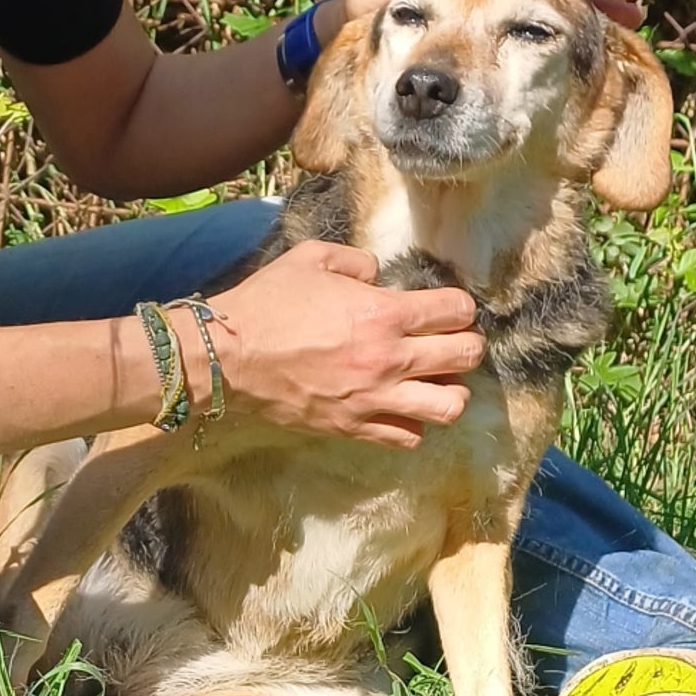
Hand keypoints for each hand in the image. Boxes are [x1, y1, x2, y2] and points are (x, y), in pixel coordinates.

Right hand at [209, 240, 485, 449]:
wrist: (228, 356)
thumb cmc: (267, 303)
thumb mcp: (311, 259)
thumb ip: (356, 261)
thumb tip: (376, 275)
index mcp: (383, 313)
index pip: (455, 311)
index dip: (459, 306)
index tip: (448, 308)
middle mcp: (389, 359)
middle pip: (465, 357)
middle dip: (467, 345)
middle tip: (451, 341)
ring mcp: (374, 398)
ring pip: (449, 406)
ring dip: (450, 390)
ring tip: (434, 381)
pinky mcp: (354, 426)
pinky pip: (408, 437)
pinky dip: (414, 423)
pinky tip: (400, 407)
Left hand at [343, 0, 643, 29]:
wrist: (349, 46)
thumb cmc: (372, 2)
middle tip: (628, 0)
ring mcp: (492, 7)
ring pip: (552, 2)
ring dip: (590, 9)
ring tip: (624, 22)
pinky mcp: (489, 38)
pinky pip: (534, 32)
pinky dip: (565, 35)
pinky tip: (590, 45)